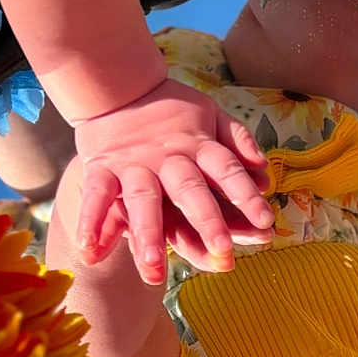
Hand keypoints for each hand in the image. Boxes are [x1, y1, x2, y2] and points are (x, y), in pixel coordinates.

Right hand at [71, 77, 273, 281]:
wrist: (117, 86)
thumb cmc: (172, 110)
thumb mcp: (211, 114)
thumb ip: (238, 141)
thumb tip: (264, 172)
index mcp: (199, 144)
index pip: (227, 170)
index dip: (246, 194)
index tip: (266, 222)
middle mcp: (168, 157)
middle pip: (190, 190)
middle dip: (207, 221)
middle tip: (223, 251)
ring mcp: (133, 164)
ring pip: (142, 200)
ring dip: (148, 235)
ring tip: (154, 270)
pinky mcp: (101, 167)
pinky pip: (96, 196)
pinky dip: (91, 223)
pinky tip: (91, 253)